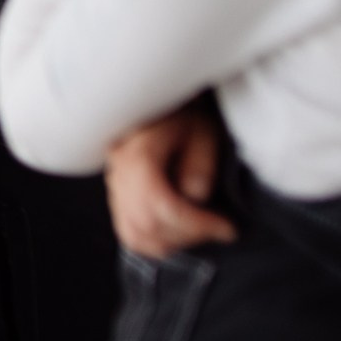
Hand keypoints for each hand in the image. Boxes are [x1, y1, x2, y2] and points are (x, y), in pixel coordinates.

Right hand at [104, 103, 237, 257]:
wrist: (160, 98)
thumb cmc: (185, 112)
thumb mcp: (203, 131)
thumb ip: (200, 166)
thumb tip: (194, 199)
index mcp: (137, 152)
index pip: (158, 203)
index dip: (195, 224)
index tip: (227, 228)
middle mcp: (117, 170)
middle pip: (144, 224)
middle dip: (186, 235)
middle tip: (216, 229)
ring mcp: (113, 183)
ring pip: (132, 233)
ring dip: (171, 242)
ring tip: (198, 231)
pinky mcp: (117, 192)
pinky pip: (128, 229)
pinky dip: (154, 240)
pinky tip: (179, 232)